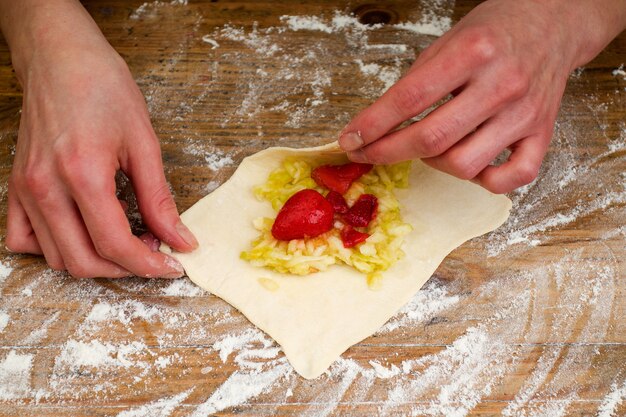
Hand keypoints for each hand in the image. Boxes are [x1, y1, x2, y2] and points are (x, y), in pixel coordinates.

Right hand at [3, 1, 196, 277]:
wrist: (60, 57)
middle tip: (154, 253)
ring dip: (95, 261)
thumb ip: (159, 199)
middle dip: (125, 268)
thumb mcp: (144, 142)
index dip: (149, 265)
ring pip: (56, 257)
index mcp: (82, 174)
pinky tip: (82, 234)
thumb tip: (180, 239)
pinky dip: (55, 249)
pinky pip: (23, 239)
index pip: (115, 244)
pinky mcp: (16, 186)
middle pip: (84, 261)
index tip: (173, 266)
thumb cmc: (103, 87)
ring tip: (127, 241)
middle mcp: (45, 188)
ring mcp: (25, 189)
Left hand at [339, 0, 625, 192]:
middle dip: (388, 152)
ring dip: (433, 164)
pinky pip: (514, 177)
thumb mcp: (447, 41)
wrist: (553, 21)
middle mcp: (502, 84)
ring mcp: (525, 113)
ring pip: (466, 164)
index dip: (372, 125)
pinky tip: (469, 165)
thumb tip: (377, 125)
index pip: (409, 99)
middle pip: (433, 138)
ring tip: (427, 149)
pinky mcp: (544, 132)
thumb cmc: (494, 31)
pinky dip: (485, 181)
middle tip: (368, 153)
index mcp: (473, 52)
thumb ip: (416, 82)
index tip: (350, 139)